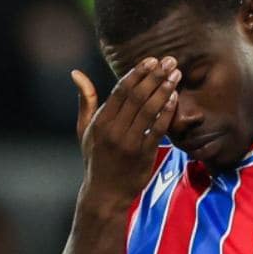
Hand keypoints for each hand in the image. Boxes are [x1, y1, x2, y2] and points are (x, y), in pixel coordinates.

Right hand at [71, 57, 179, 209]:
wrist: (105, 193)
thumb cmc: (95, 158)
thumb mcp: (85, 129)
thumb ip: (86, 100)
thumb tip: (76, 73)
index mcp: (100, 122)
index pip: (120, 91)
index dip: (137, 73)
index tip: (151, 60)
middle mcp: (113, 131)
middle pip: (137, 96)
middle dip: (154, 76)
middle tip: (170, 60)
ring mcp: (129, 143)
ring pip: (148, 110)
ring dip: (164, 90)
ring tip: (176, 74)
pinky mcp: (143, 155)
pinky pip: (157, 129)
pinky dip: (166, 112)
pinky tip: (175, 98)